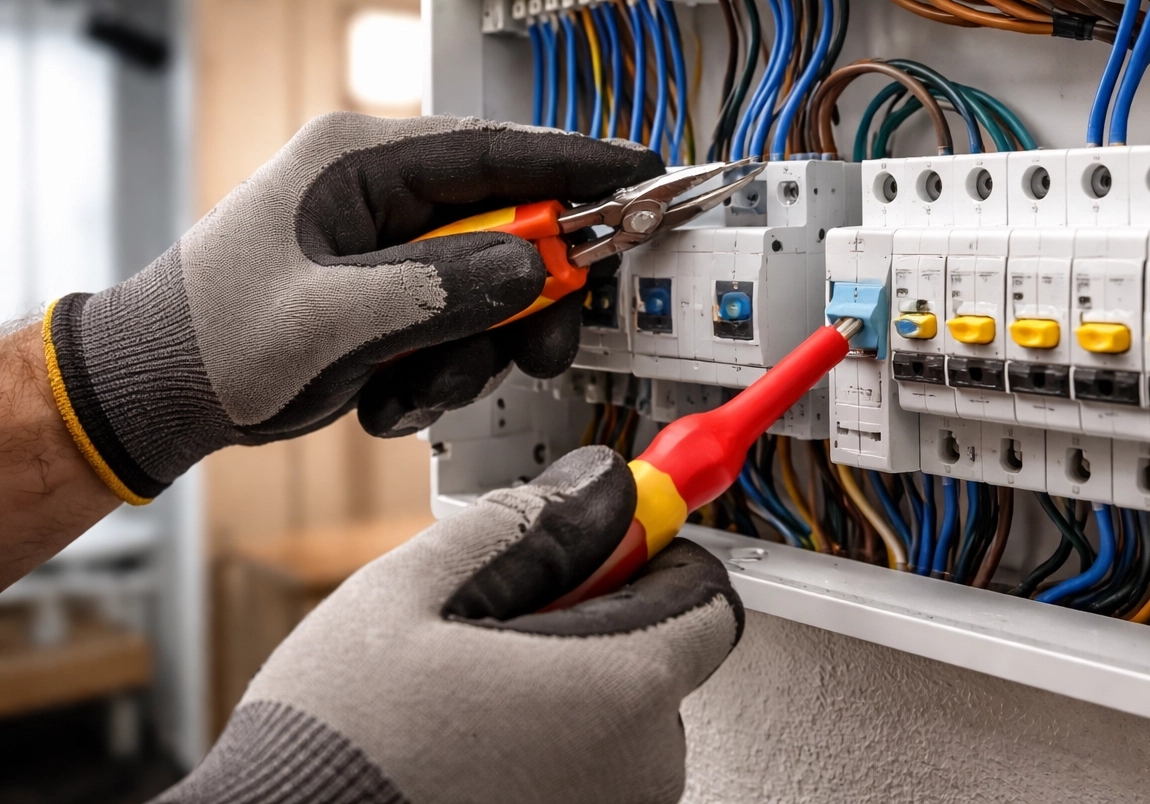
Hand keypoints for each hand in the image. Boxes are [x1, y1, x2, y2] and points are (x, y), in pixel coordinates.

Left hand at [43, 112, 662, 502]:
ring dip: (472, 353)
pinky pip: (460, 325)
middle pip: (509, 226)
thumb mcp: (327, 320)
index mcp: (359, 162)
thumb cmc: (207, 343)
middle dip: (527, 298)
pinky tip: (388, 394)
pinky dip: (442, 372)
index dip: (579, 163)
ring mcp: (389, 247)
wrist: (154, 396)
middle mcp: (382, 196)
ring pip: (492, 288)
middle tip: (540, 347)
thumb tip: (530, 269)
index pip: (497, 147)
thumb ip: (437, 291)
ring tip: (412, 391)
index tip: (641, 175)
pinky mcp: (392, 295)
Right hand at [157, 447, 742, 803]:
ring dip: (557, 697)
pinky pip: (581, 778)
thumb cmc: (334, 752)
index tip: (603, 541)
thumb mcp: (410, 596)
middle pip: (655, 661)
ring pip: (613, 725)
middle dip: (587, 627)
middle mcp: (637, 773)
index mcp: (618, 693)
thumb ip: (521, 527)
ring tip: (458, 698)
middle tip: (491, 625)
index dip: (649, 554)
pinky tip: (459, 749)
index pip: (703, 598)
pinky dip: (539, 753)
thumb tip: (597, 487)